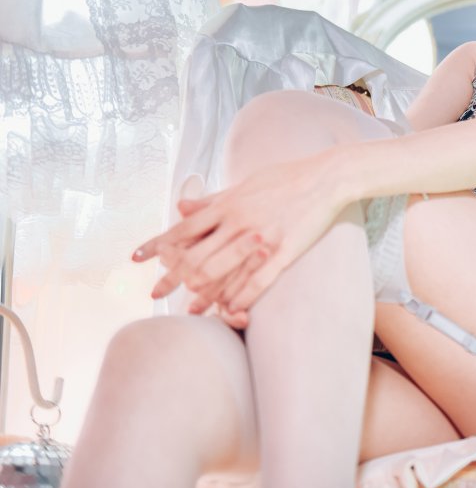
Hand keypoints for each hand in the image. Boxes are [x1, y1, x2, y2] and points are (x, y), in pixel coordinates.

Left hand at [134, 149, 348, 315]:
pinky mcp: (283, 252)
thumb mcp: (244, 184)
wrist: (326, 178)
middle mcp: (238, 223)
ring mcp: (261, 239)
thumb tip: (181, 206)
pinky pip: (258, 281)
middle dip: (172, 278)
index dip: (157, 245)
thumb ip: (212, 199)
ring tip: (191, 310)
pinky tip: (231, 309)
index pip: (182, 228)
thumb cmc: (285, 178)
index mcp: (228, 205)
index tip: (136, 259)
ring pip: (222, 272)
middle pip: (195, 256)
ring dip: (204, 294)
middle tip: (156, 294)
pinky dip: (241, 297)